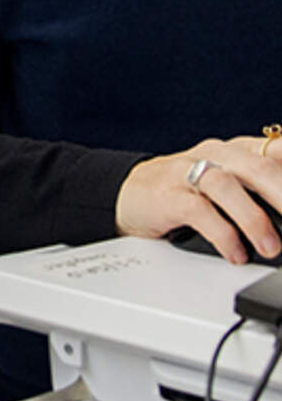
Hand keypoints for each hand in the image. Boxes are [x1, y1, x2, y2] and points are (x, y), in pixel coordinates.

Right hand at [116, 136, 281, 262]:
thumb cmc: (191, 192)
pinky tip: (235, 252)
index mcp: (237, 151)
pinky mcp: (167, 194)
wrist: (133, 194)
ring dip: (253, 219)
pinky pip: (197, 209)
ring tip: (270, 248)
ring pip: (225, 184)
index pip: (275, 149)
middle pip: (256, 166)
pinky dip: (222, 233)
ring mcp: (187, 171)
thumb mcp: (233, 186)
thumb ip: (266, 191)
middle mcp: (214, 155)